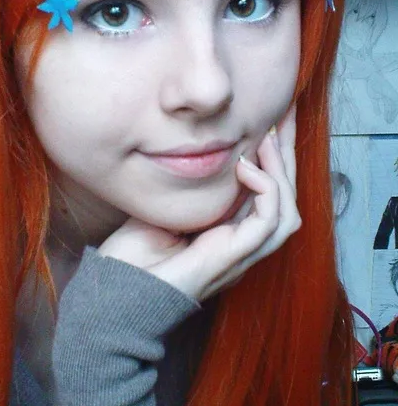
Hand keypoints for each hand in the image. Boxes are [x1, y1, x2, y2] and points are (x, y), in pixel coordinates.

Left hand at [98, 107, 299, 300]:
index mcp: (228, 233)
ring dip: (282, 172)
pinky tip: (247, 168)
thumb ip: (184, 183)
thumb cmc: (133, 256)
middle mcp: (242, 244)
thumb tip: (195, 149)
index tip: (273, 118)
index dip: (274, 157)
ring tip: (268, 138)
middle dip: (287, 154)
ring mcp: (242, 253)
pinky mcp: (236, 257)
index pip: (266, 192)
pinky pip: (270, 222)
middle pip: (285, 198)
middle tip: (286, 114)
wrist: (119, 292)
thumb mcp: (163, 205)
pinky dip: (266, 191)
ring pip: (287, 212)